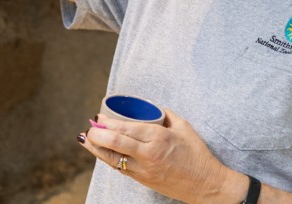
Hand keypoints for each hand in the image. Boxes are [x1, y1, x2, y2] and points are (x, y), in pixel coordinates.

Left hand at [80, 109, 241, 202]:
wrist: (205, 184)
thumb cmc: (197, 154)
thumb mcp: (183, 126)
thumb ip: (165, 114)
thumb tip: (150, 107)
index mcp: (158, 137)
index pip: (125, 128)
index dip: (107, 122)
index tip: (99, 115)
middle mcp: (148, 154)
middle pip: (114, 142)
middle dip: (97, 133)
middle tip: (90, 125)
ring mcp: (144, 170)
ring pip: (112, 159)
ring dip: (95, 148)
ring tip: (85, 138)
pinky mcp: (142, 180)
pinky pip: (119, 168)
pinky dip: (107, 159)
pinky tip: (100, 151)